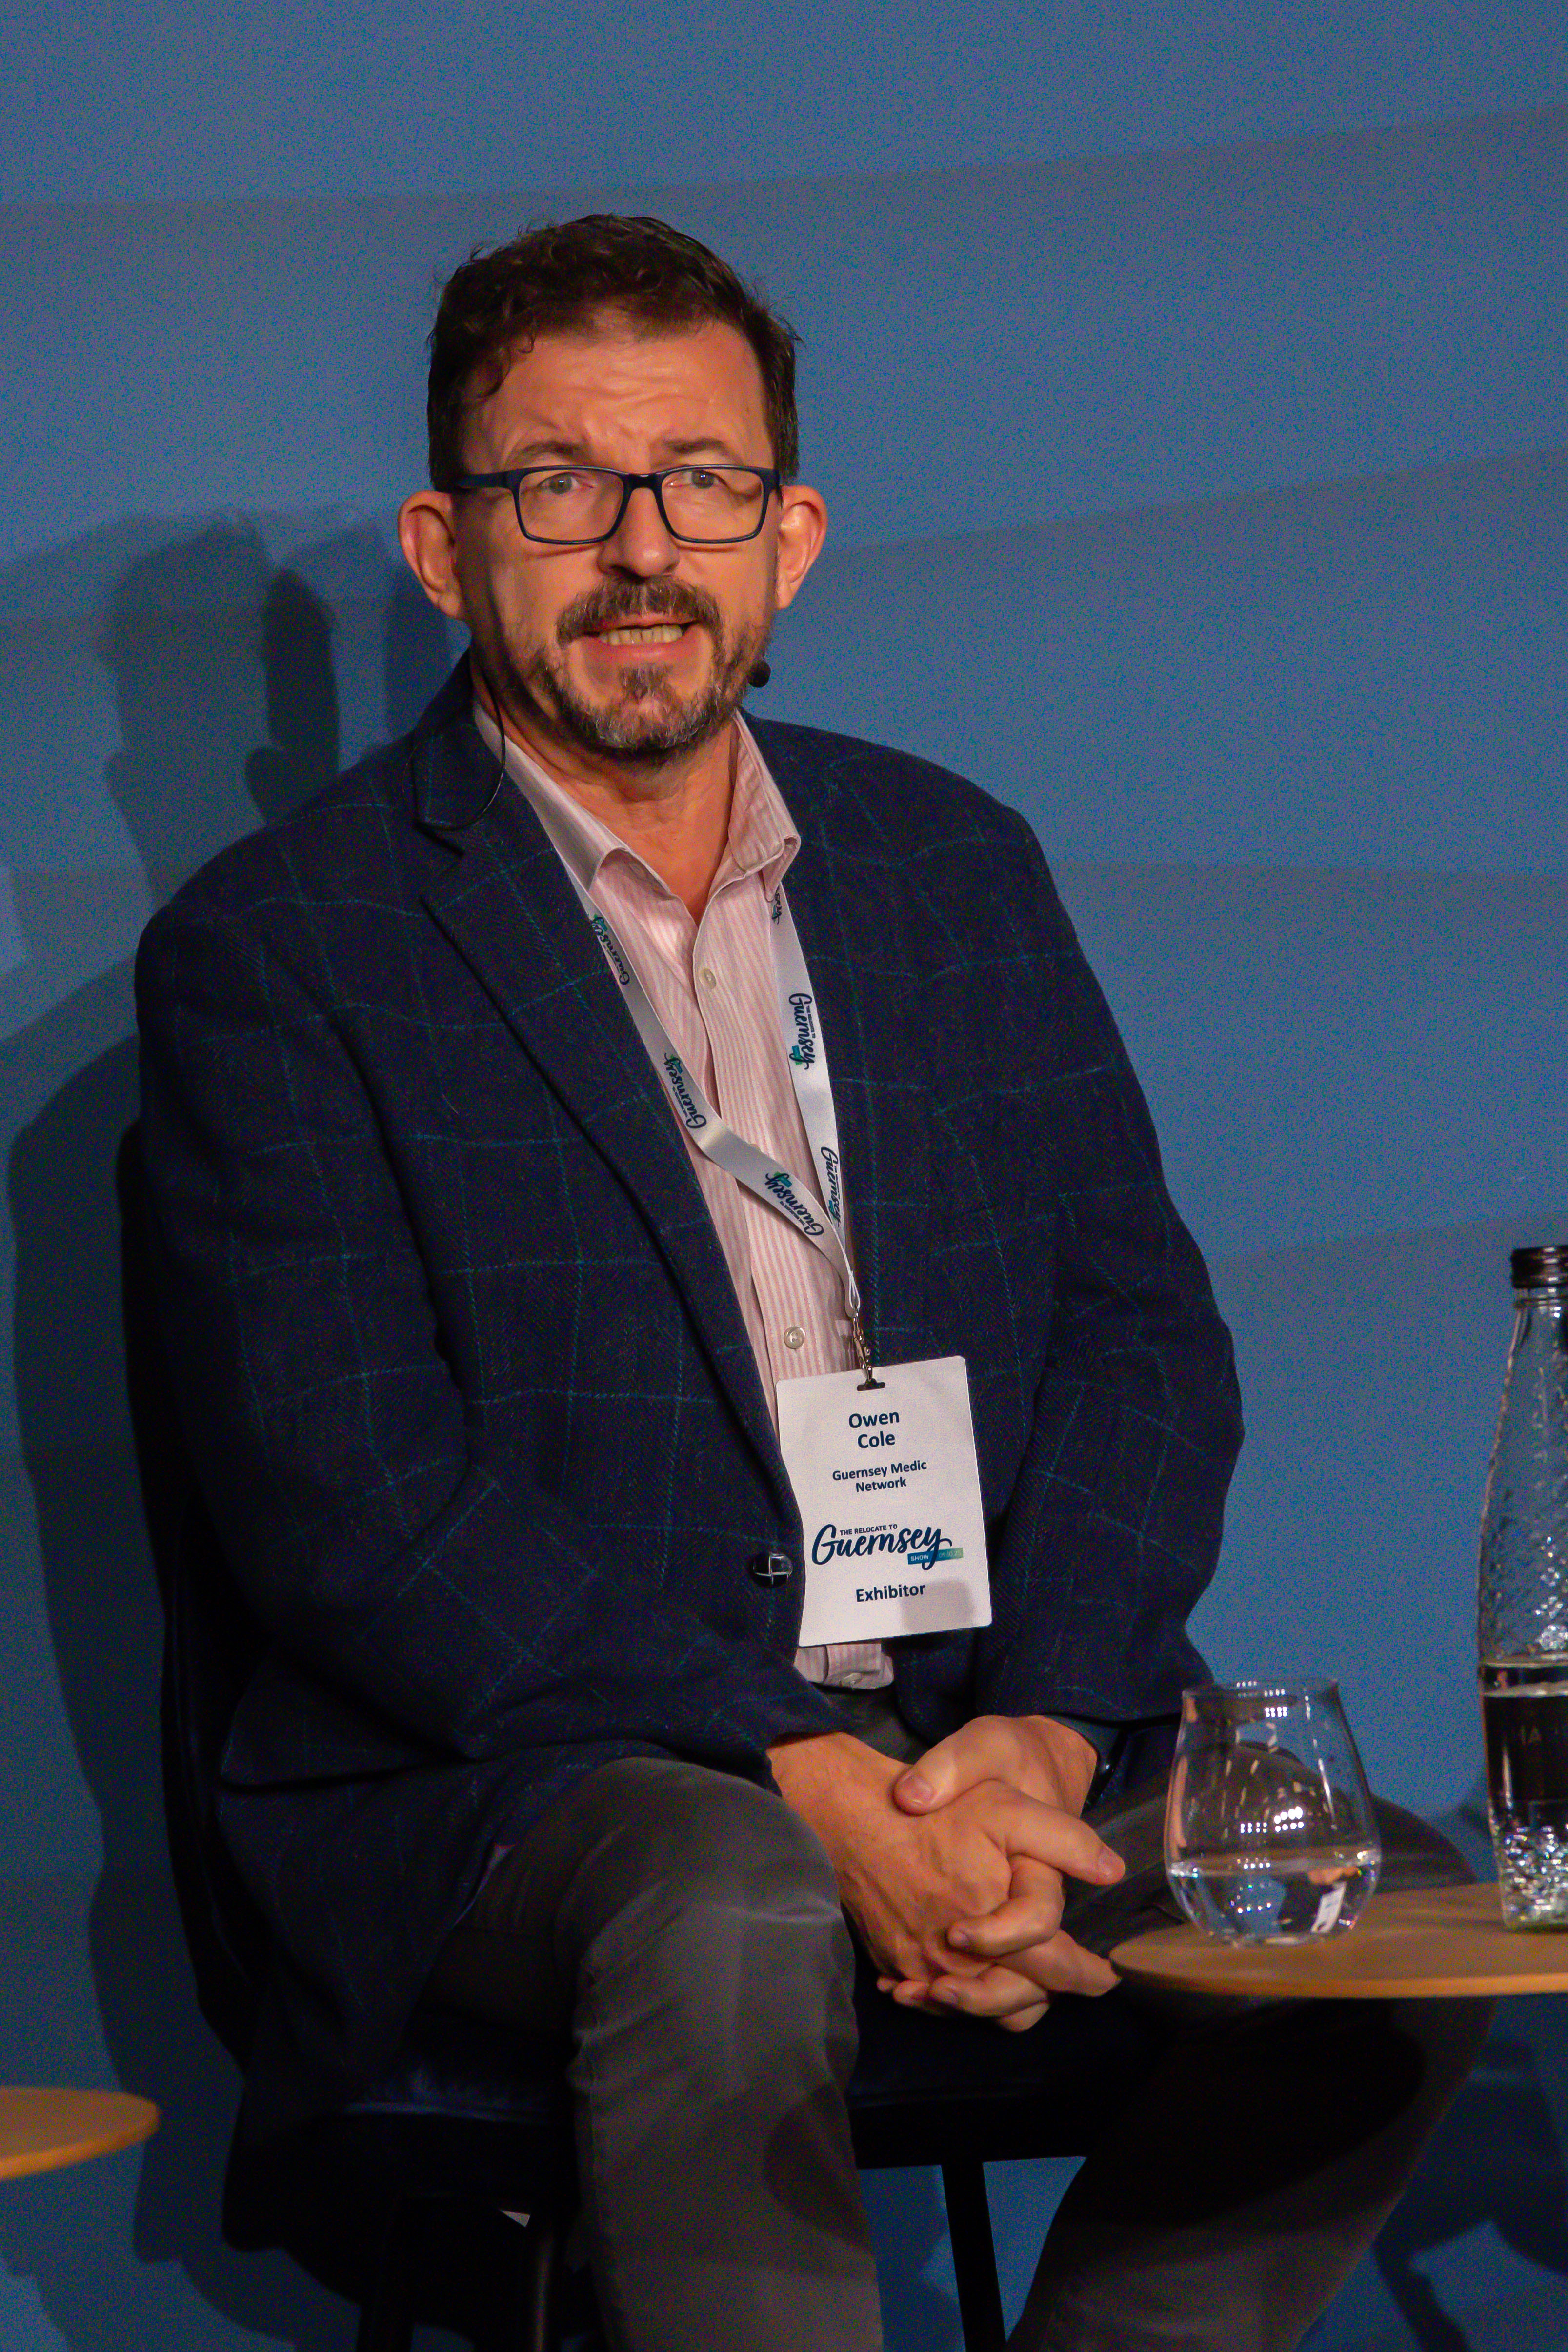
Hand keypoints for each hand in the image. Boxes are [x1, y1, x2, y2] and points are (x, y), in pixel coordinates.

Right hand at [769, 1729, 1121, 2026]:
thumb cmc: (937, 1814)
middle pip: (1021, 2003)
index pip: (1060, 1972)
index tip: (1109, 1974)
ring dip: (1004, 1998)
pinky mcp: (897, 1965)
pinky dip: (957, 1994)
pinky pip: (937, 2000)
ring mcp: (925, 1971)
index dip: (1091, 1976)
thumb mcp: (1009, 1809)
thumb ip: (1065, 1841)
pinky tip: (965, 1973)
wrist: (856, 1819)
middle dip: (1050, 1991)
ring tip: (1022, 1977)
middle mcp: (963, 1965)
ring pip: (981, 2009)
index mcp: (1002, 1932)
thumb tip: (1113, 1871)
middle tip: (1073, 1977)